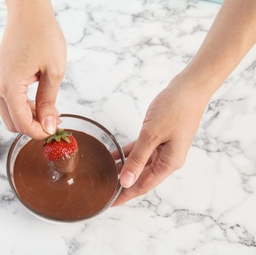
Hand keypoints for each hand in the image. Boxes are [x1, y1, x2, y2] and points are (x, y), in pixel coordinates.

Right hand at [0, 0, 65, 138]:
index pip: (22, 124)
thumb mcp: (53, 72)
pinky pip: (6, 101)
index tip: (54, 131)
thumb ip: (48, 103)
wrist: (28, 13)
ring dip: (28, 117)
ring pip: (9, 114)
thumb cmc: (42, 35)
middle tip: (53, 120)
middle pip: (12, 123)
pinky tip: (38, 100)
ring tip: (49, 110)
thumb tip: (47, 126)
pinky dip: (21, 107)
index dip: (39, 132)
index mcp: (9, 87)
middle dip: (33, 126)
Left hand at [113, 75, 209, 205]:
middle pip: (141, 178)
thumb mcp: (152, 135)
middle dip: (123, 186)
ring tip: (105, 177)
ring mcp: (163, 149)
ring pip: (139, 165)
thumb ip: (138, 159)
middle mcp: (167, 160)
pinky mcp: (159, 138)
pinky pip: (140, 151)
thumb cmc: (174, 109)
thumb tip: (126, 181)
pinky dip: (127, 154)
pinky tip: (112, 156)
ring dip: (123, 170)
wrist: (189, 88)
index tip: (109, 203)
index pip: (143, 186)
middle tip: (103, 192)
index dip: (125, 195)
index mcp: (169, 163)